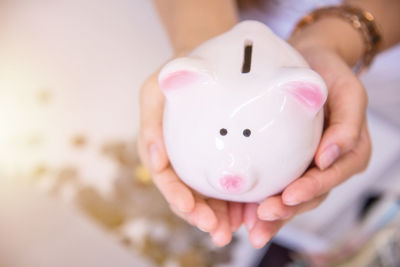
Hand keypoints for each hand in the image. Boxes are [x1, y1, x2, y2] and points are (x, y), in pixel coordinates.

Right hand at [138, 71, 242, 246]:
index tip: (189, 207)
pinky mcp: (220, 162)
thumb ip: (151, 121)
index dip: (176, 196)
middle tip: (217, 231)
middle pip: (188, 196)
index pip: (166, 179)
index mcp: (162, 150)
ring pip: (209, 198)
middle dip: (200, 217)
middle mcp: (181, 162)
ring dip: (220, 218)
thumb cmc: (176, 79)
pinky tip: (250, 213)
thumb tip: (155, 159)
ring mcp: (200, 164)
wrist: (203, 66)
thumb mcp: (155, 91)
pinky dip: (236, 203)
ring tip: (235, 231)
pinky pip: (228, 186)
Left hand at [245, 43, 371, 247]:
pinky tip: (243, 212)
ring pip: (291, 197)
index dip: (311, 190)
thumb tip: (327, 156)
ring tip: (252, 226)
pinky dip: (260, 200)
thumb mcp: (348, 92)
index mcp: (347, 152)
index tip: (289, 196)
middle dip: (287, 210)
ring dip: (273, 214)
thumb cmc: (330, 77)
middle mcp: (326, 165)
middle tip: (264, 216)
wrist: (309, 63)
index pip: (330, 177)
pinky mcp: (285, 164)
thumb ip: (346, 124)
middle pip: (309, 195)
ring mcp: (305, 166)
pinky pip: (274, 184)